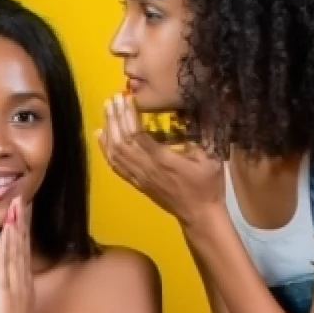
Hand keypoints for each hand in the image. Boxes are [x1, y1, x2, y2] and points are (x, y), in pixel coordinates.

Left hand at [0, 196, 34, 312]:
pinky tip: (6, 231)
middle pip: (22, 245)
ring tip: (16, 204)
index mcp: (19, 282)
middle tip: (21, 195)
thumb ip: (8, 286)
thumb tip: (3, 272)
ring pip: (17, 250)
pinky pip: (7, 265)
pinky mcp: (8, 293)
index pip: (20, 249)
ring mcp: (16, 285)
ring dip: (16, 226)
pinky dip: (7, 246)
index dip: (21, 227)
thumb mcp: (9, 303)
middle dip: (21, 220)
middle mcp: (21, 280)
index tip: (20, 206)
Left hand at [96, 93, 225, 229]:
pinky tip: (101, 136)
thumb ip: (206, 131)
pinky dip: (106, 150)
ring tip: (107, 111)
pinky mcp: (137, 183)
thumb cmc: (207, 184)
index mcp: (163, 159)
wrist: (198, 214)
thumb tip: (204, 105)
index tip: (125, 98)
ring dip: (109, 130)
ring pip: (116, 153)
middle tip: (112, 98)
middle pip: (122, 141)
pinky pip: (116, 166)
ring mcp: (139, 177)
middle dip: (115, 118)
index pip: (137, 134)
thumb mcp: (212, 156)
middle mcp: (146, 168)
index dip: (128, 115)